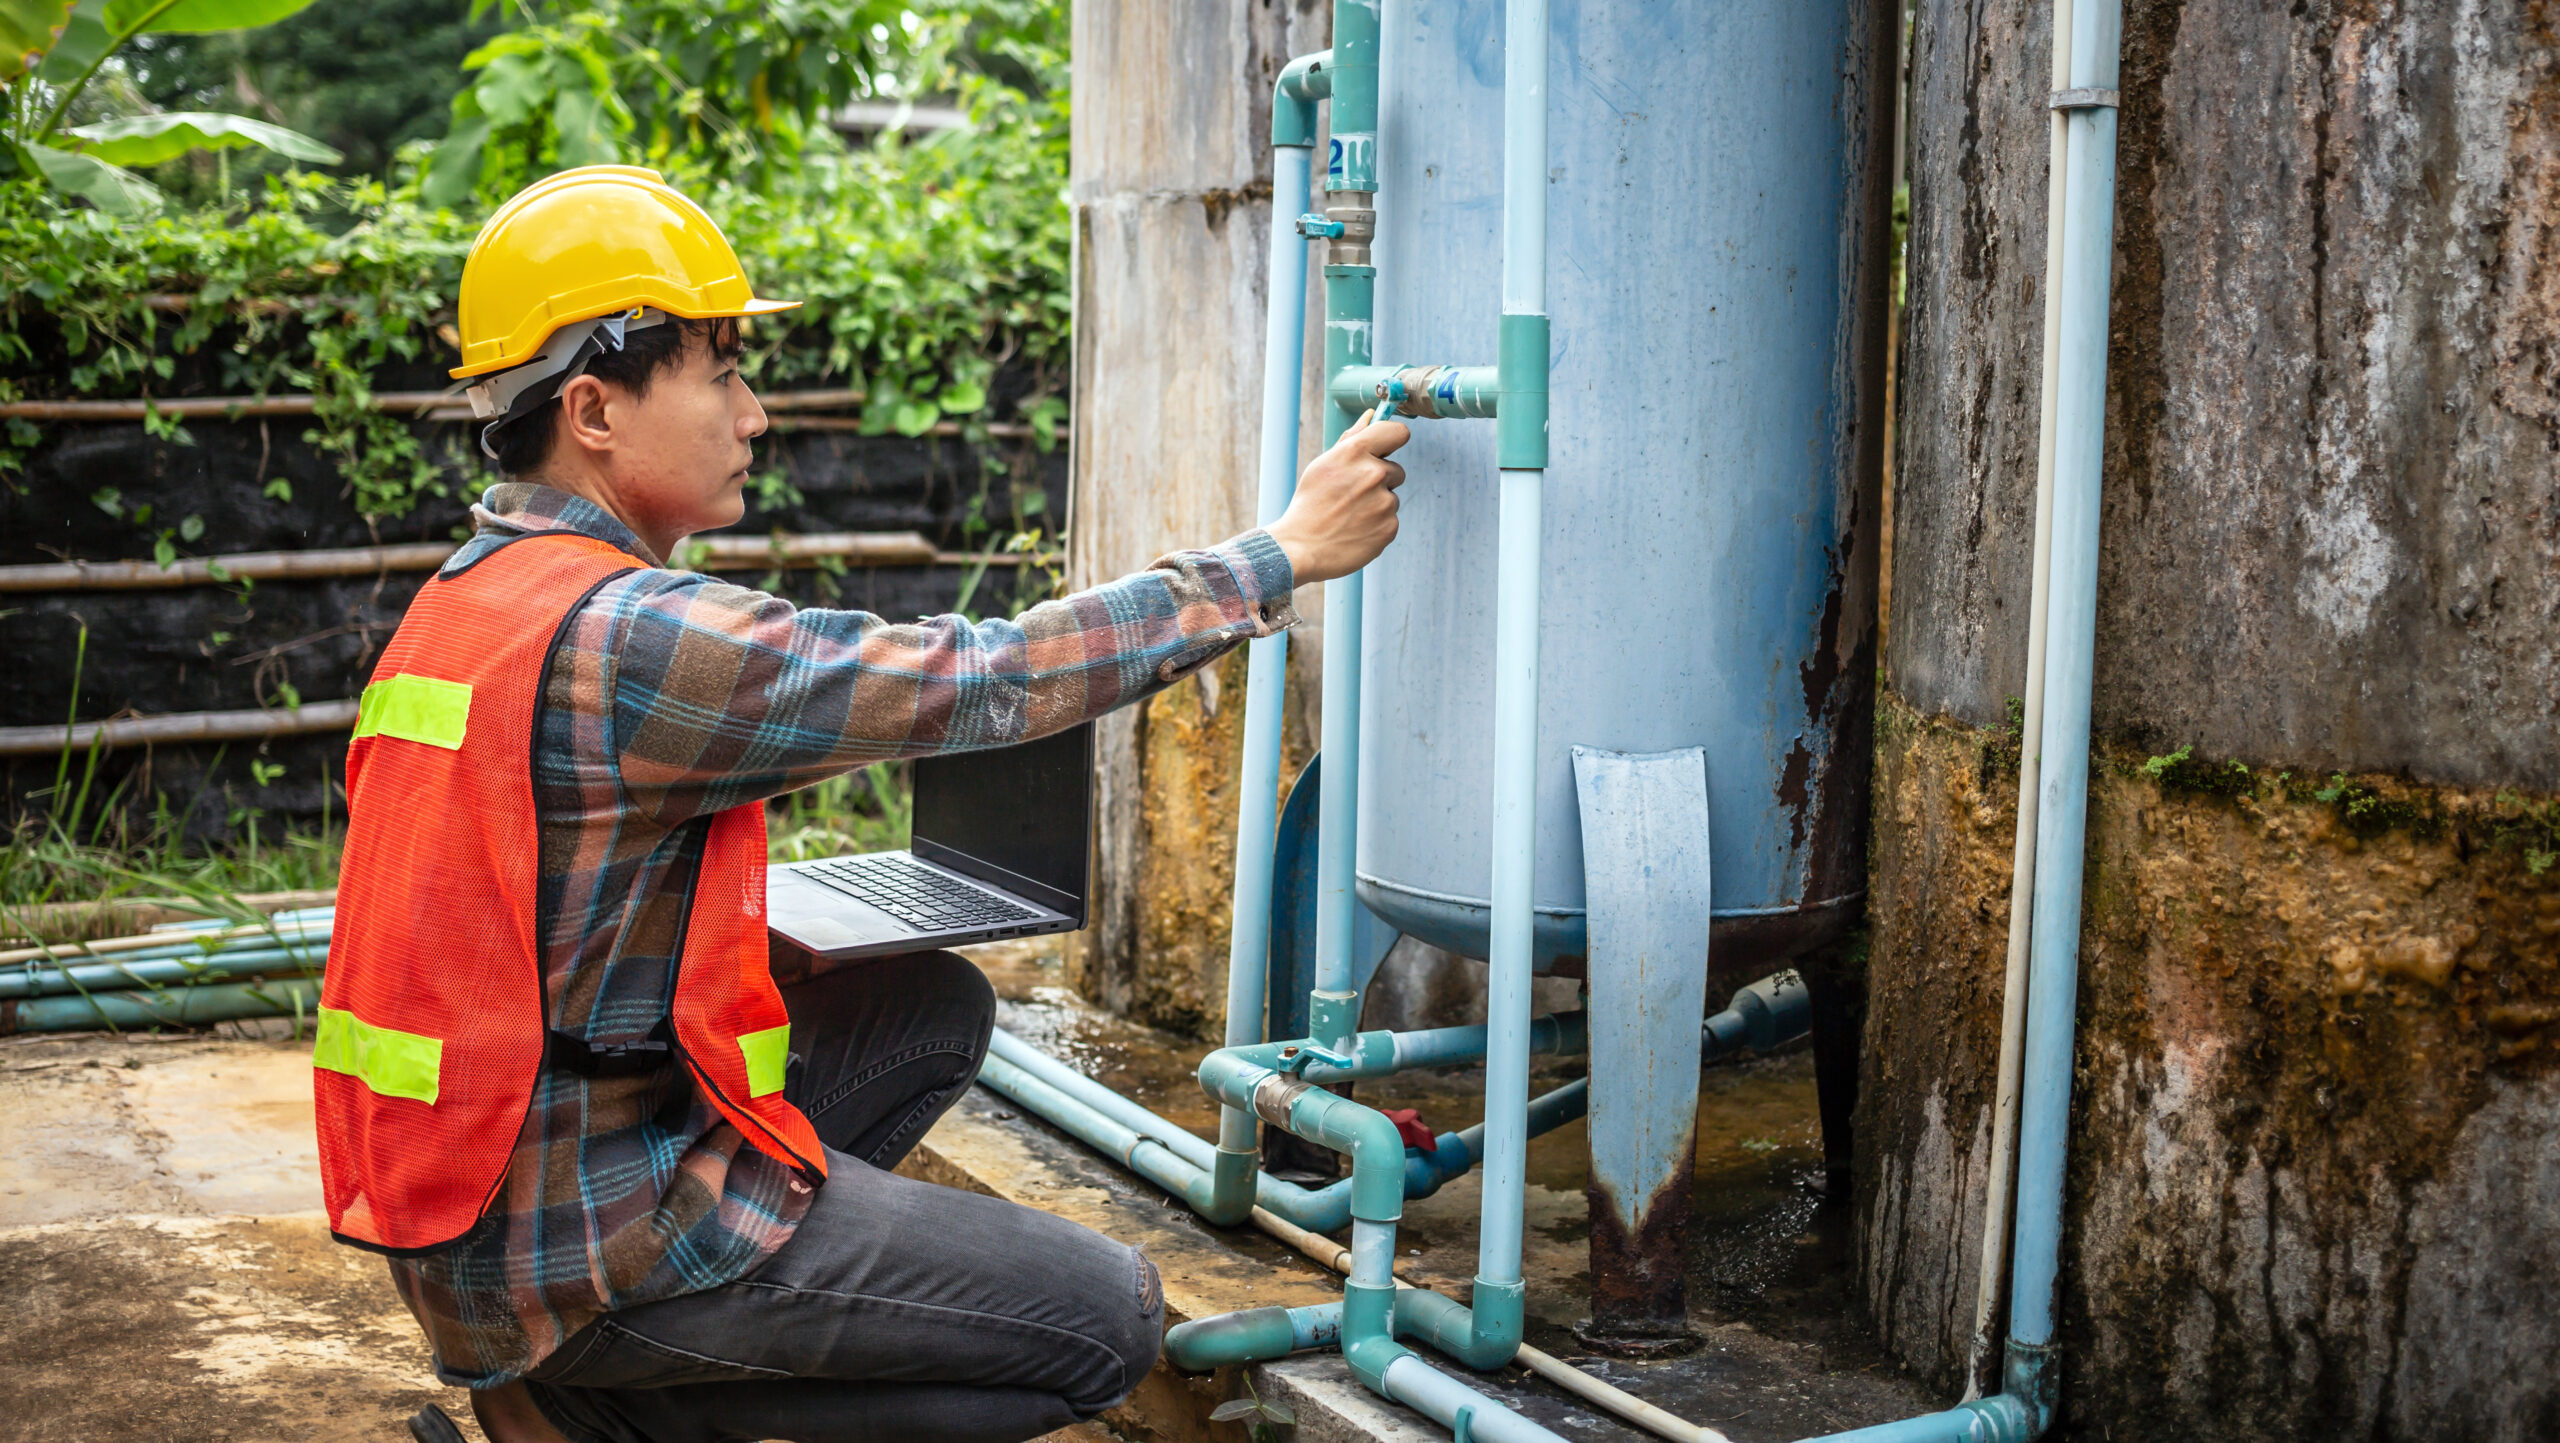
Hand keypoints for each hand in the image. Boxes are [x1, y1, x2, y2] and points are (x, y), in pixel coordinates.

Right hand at [1266, 409, 1411, 584]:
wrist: (1300, 548)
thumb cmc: (1309, 504)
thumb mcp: (1323, 465)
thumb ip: (1351, 438)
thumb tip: (1370, 415)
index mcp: (1355, 452)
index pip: (1397, 432)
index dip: (1393, 439)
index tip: (1386, 449)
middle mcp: (1374, 474)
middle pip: (1395, 470)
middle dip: (1379, 480)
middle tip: (1351, 495)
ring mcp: (1384, 502)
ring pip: (1392, 497)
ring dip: (1377, 504)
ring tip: (1349, 515)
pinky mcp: (1390, 527)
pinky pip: (1391, 520)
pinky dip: (1377, 525)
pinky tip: (1355, 530)